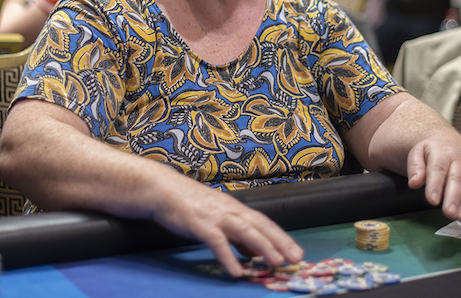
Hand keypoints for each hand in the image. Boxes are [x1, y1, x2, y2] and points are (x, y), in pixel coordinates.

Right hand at [151, 180, 302, 277]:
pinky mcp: (200, 224)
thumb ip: (236, 236)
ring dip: (263, 246)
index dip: (281, 237)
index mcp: (236, 209)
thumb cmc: (190, 204)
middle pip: (261, 225)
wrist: (164, 189)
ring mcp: (216, 216)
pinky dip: (228, 256)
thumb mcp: (218, 218)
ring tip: (276, 262)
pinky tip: (236, 271)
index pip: (265, 223)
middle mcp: (231, 211)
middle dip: (280, 242)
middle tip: (296, 258)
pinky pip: (217, 242)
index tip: (296, 251)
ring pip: (245, 230)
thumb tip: (253, 253)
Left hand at [406, 135, 460, 221]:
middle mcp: (460, 160)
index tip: (432, 200)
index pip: (438, 169)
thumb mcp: (417, 153)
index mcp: (442, 152)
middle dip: (453, 198)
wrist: (449, 143)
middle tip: (448, 213)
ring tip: (460, 217)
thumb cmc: (431, 153)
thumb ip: (415, 168)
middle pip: (457, 179)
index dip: (435, 185)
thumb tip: (414, 183)